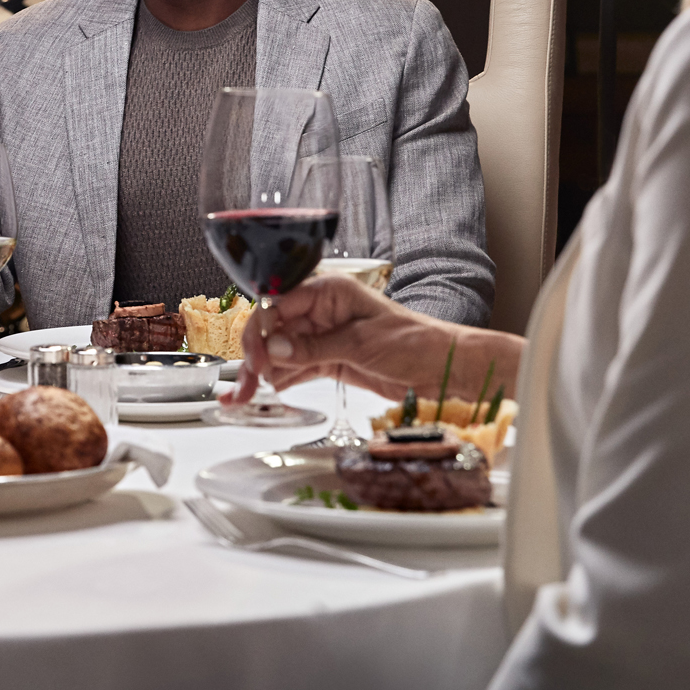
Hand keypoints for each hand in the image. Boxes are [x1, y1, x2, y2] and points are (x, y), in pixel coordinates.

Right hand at [230, 275, 517, 404]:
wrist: (445, 368)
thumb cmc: (416, 341)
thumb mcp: (362, 344)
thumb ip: (314, 348)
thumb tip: (273, 351)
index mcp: (328, 291)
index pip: (278, 305)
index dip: (260, 331)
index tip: (254, 358)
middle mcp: (320, 311)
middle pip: (272, 330)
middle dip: (255, 357)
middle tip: (244, 385)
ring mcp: (322, 336)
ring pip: (278, 352)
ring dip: (261, 374)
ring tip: (243, 397)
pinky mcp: (328, 359)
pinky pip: (294, 367)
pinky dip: (279, 380)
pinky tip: (265, 393)